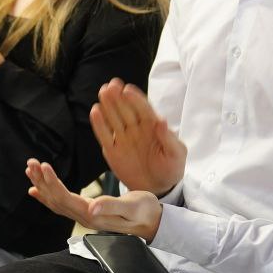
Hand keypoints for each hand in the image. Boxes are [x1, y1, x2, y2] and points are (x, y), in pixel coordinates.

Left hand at [25, 160, 162, 241]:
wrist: (154, 222)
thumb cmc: (146, 211)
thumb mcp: (133, 206)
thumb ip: (112, 206)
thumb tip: (91, 208)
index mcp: (94, 216)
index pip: (66, 199)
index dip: (52, 183)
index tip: (43, 166)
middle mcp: (85, 218)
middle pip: (56, 200)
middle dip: (42, 181)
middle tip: (31, 163)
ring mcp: (85, 217)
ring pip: (56, 202)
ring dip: (42, 185)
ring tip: (31, 169)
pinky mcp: (87, 213)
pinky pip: (61, 205)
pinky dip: (47, 196)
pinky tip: (35, 190)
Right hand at [90, 79, 186, 195]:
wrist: (158, 188)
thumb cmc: (171, 168)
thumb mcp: (177, 154)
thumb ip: (169, 139)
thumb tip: (162, 121)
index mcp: (152, 125)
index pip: (143, 108)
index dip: (136, 98)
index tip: (128, 89)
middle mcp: (136, 128)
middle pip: (125, 109)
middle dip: (119, 97)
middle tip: (111, 85)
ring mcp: (123, 138)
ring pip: (114, 118)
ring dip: (108, 105)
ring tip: (102, 92)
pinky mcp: (112, 150)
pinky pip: (104, 135)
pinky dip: (99, 124)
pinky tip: (95, 111)